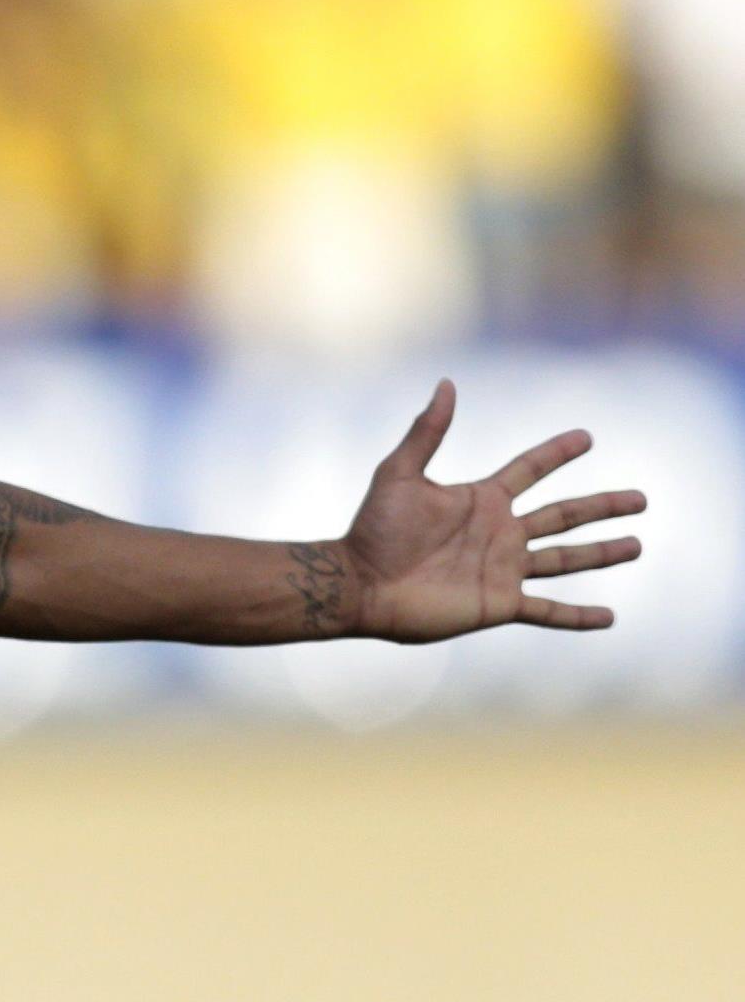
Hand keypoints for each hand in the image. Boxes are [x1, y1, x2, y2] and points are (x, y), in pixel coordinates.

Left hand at [340, 380, 646, 642]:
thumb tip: (446, 384)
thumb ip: (426, 431)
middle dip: (602, 506)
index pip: (529, 470)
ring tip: (637, 545)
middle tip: (641, 498)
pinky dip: (578, 615)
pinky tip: (610, 618)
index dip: (556, 453)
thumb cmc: (373, 528)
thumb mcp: (400, 473)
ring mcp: (502, 569)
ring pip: (565, 559)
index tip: (586, 436)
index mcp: (481, 500)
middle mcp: (499, 533)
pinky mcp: (499, 605)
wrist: (359, 583)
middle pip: (563, 516)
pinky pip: (548, 611)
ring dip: (602, 553)